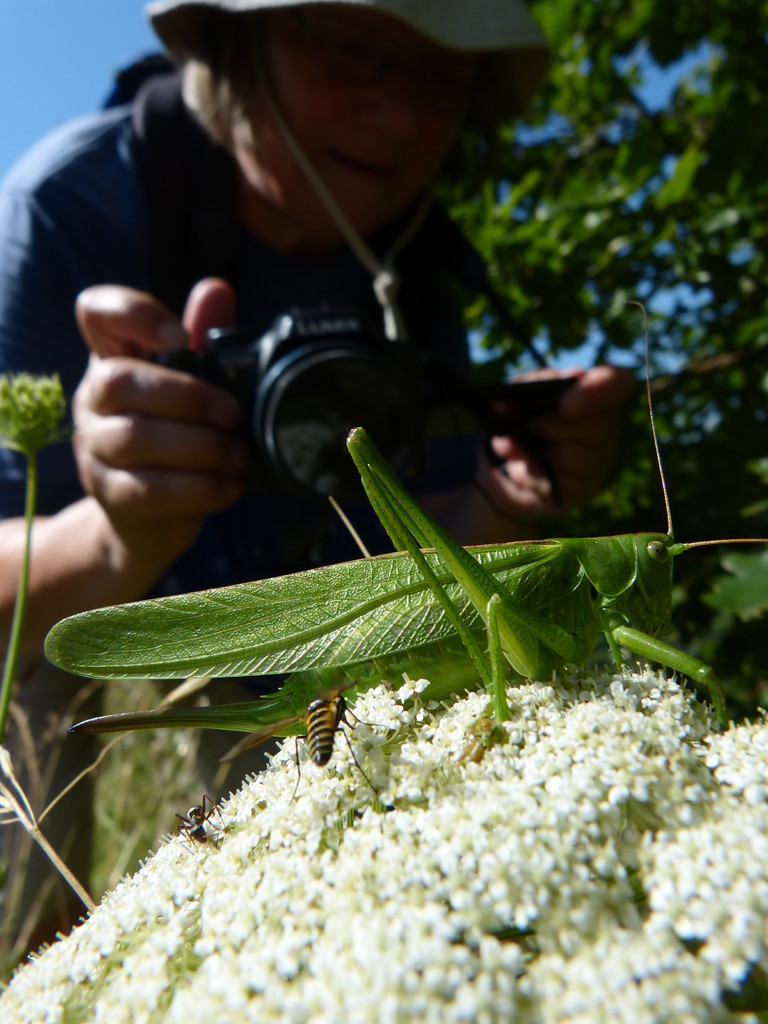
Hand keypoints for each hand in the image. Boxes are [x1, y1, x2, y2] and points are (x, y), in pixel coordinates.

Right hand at [72, 278, 248, 562]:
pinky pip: (151, 488)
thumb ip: (204, 339)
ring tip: (239, 456)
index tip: (180, 337)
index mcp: (114, 359)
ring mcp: (94, 447)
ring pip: (138, 438)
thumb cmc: (177, 439)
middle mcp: (93, 399)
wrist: (149, 519)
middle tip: (233, 415)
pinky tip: (230, 486)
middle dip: (189, 396)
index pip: (96, 312)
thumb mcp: (192, 389)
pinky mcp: (109, 493)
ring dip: (203, 447)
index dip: (134, 314)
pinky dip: (200, 487)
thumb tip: (216, 290)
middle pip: (119, 380)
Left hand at [480, 365, 635, 516]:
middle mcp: (608, 427)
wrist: (510, 466)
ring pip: (572, 456)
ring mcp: (599, 462)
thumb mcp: (521, 394)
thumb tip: (507, 401)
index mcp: (596, 393)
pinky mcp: (583, 491)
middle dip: (547, 425)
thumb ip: (521, 390)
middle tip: (518, 424)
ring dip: (532, 451)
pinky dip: (531, 476)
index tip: (564, 404)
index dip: (599, 389)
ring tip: (507, 446)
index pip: (619, 383)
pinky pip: (559, 484)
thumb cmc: (524, 419)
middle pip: (593, 424)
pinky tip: (522, 470)